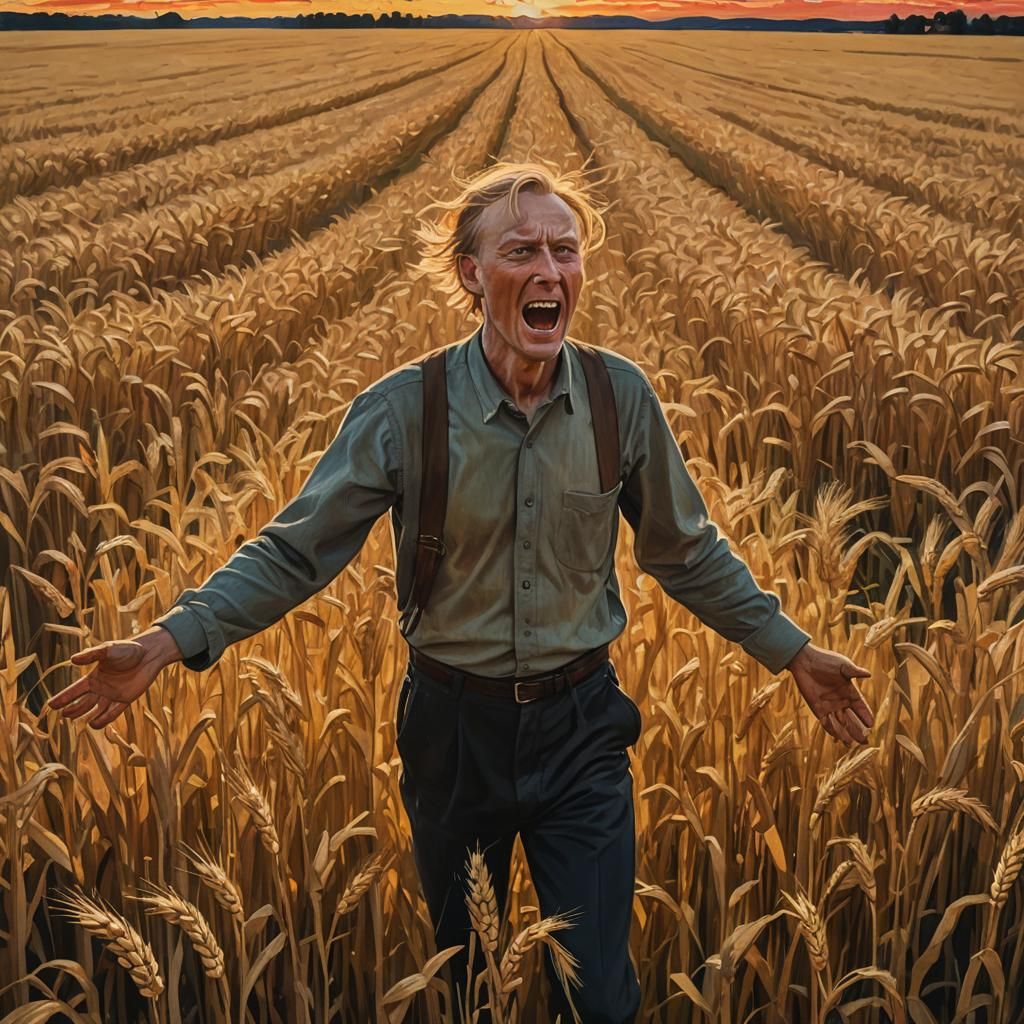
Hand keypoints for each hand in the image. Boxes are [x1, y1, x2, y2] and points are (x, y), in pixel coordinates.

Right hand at [45, 628, 179, 729]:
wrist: (150, 653)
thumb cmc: (128, 649)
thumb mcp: (107, 650)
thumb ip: (91, 655)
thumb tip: (73, 659)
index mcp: (93, 677)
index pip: (74, 691)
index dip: (63, 698)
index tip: (50, 705)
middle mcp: (101, 688)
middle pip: (83, 703)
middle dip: (73, 710)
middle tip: (63, 715)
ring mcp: (113, 695)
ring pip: (96, 710)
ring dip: (86, 716)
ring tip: (78, 722)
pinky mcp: (126, 699)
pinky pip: (113, 712)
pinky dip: (104, 719)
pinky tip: (94, 724)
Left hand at [786, 642, 873, 744]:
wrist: (804, 661)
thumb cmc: (824, 661)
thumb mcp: (842, 665)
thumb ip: (854, 672)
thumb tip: (869, 674)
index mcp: (850, 692)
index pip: (861, 707)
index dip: (866, 716)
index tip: (871, 725)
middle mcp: (841, 701)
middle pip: (852, 719)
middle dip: (858, 730)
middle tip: (865, 741)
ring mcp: (829, 706)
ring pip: (840, 723)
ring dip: (846, 733)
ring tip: (852, 744)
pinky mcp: (817, 709)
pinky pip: (826, 722)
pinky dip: (832, 730)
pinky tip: (838, 738)